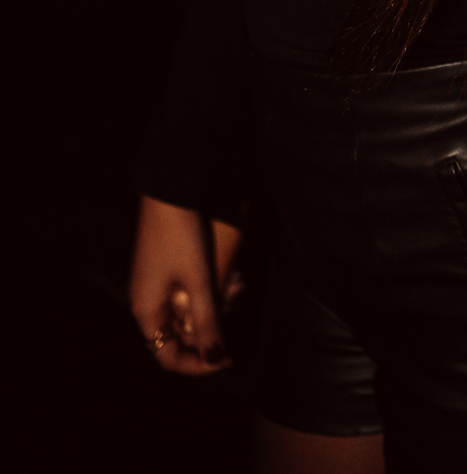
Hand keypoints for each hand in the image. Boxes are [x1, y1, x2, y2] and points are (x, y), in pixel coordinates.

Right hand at [128, 194, 241, 373]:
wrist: (170, 188)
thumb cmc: (182, 236)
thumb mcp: (199, 281)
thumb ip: (207, 322)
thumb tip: (215, 359)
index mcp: (146, 312)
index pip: (168, 358)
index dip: (198, 365)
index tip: (228, 358)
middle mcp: (145, 303)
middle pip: (178, 336)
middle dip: (210, 328)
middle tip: (234, 311)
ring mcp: (154, 284)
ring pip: (185, 313)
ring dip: (212, 307)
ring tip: (234, 287)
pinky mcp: (164, 267)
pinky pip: (185, 293)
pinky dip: (206, 291)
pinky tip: (226, 276)